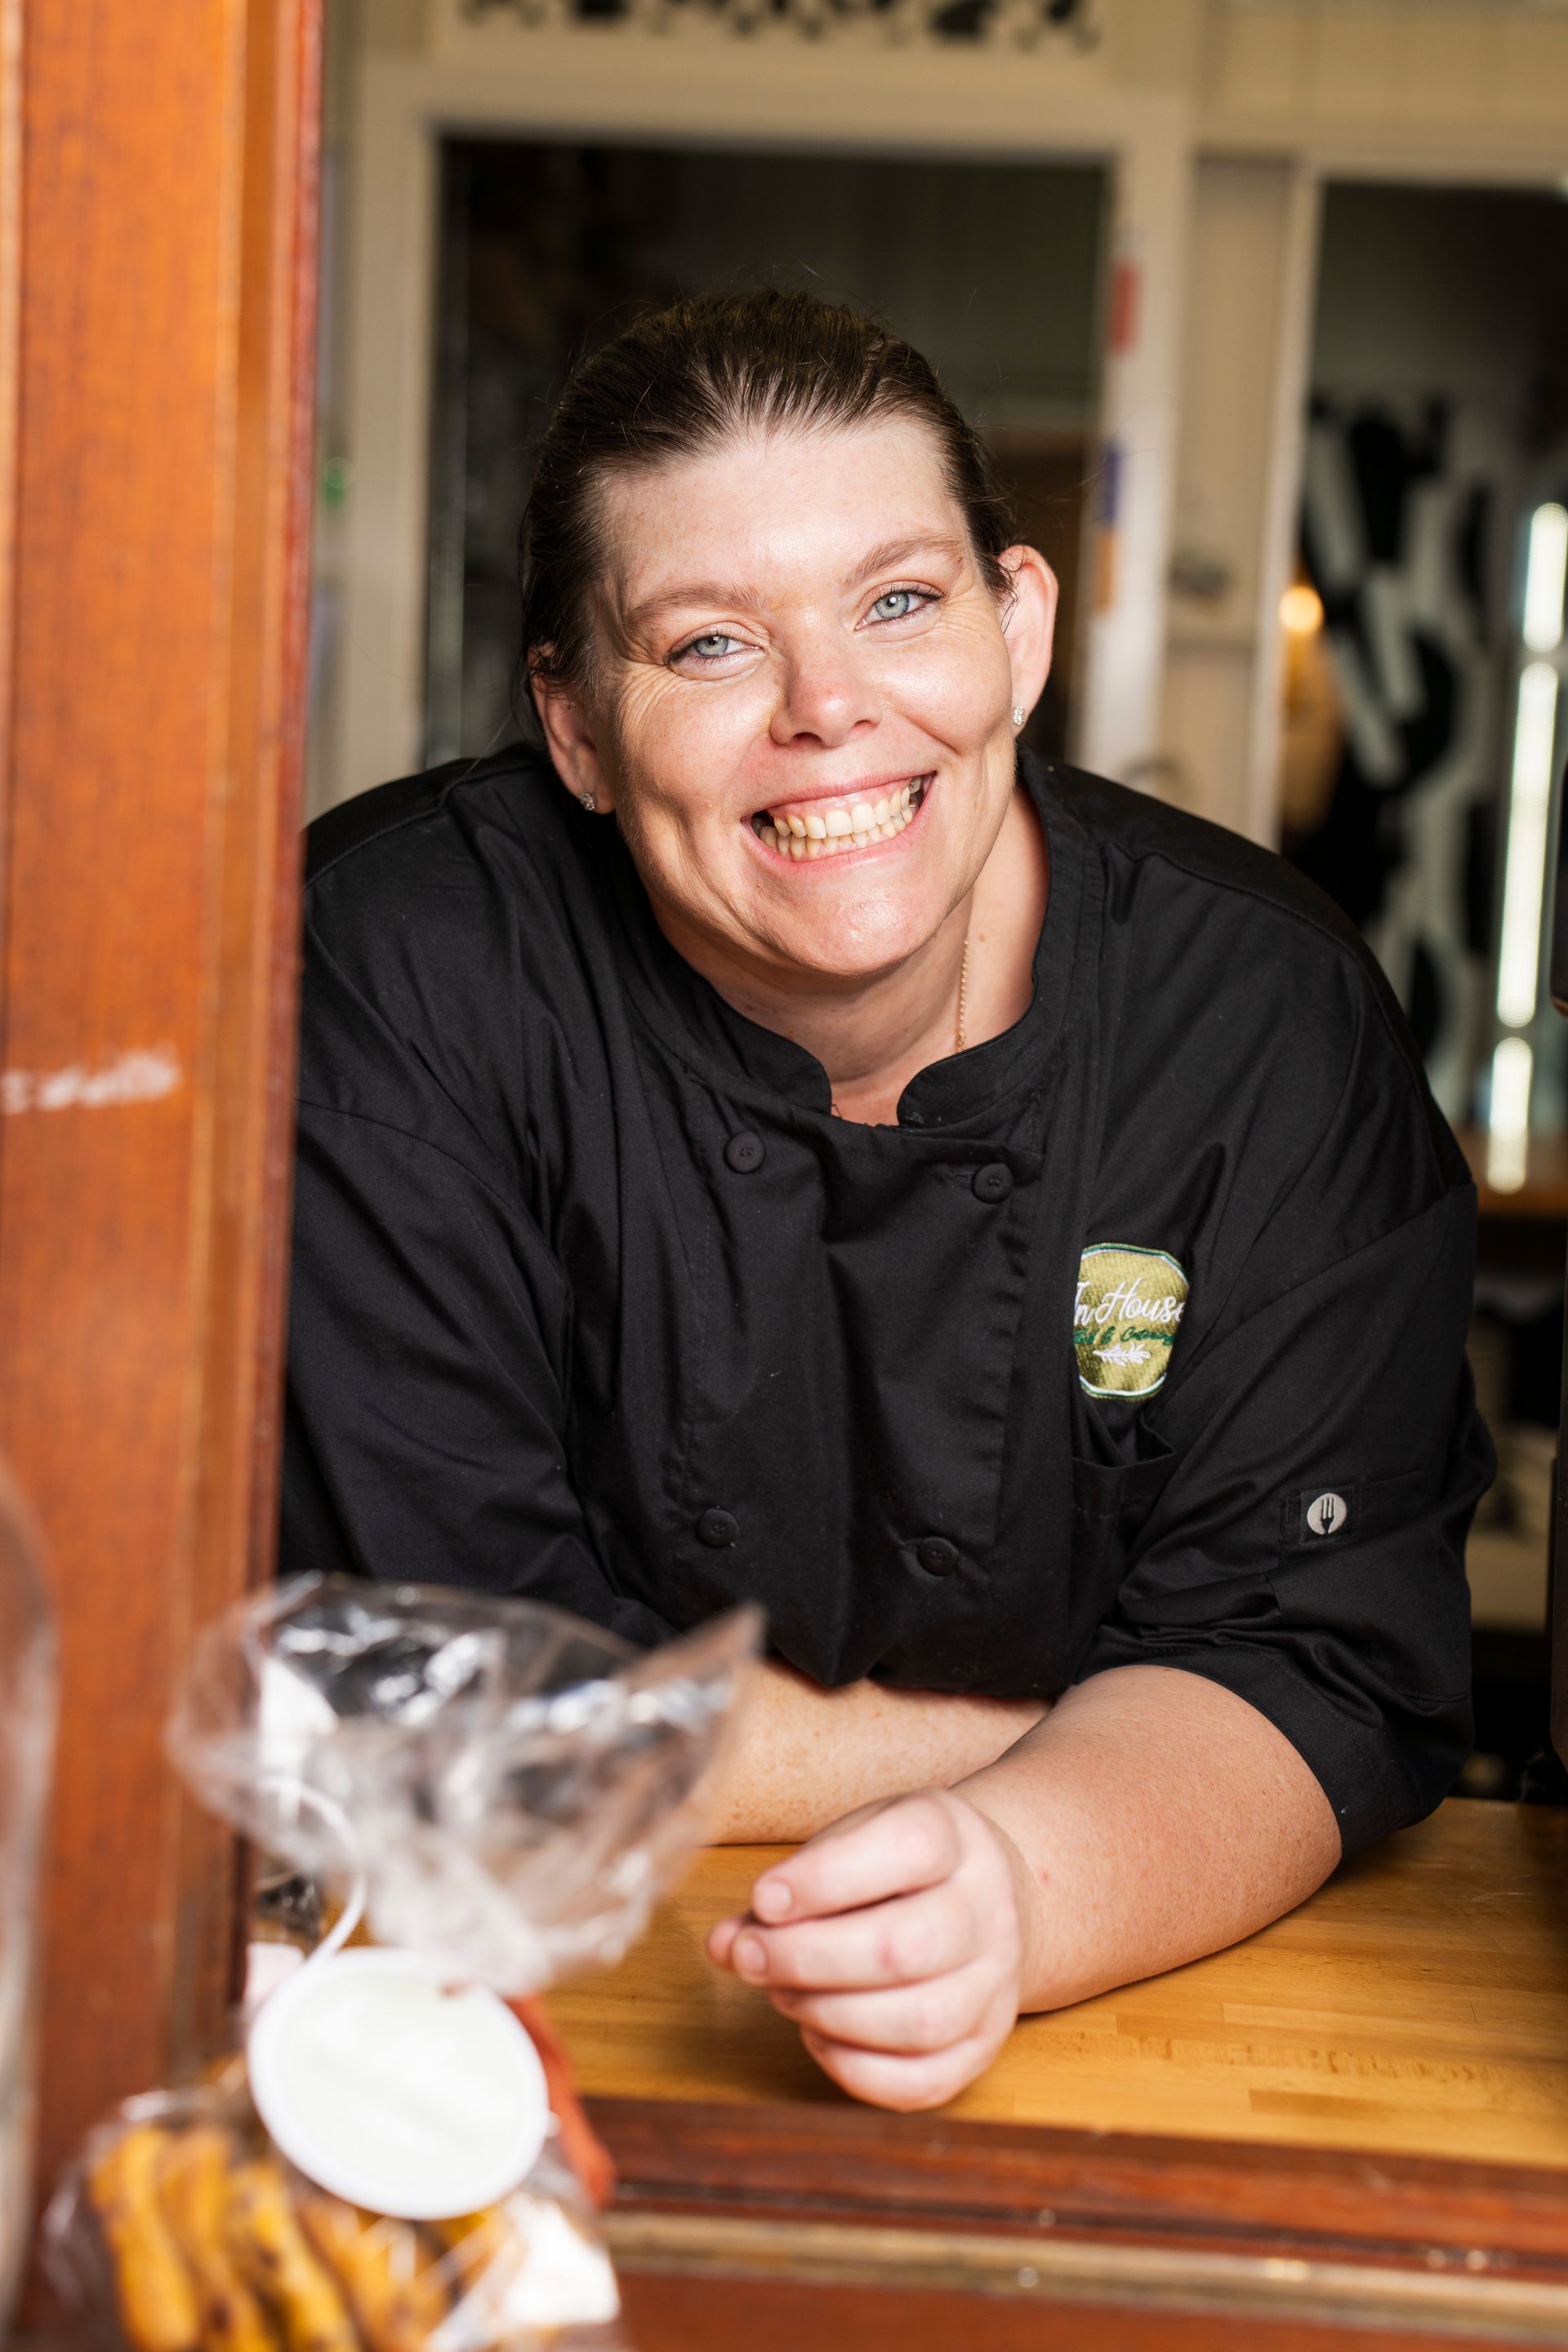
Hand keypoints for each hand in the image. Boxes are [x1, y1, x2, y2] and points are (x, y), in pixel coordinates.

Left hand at [706, 1787, 1038, 2110]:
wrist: (987, 1898)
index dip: (825, 1878)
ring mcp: (994, 1985)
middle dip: (807, 1959)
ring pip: (920, 2021)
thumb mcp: (848, 1844)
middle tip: (750, 1957)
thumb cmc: (896, 1870)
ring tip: (782, 1993)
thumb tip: (724, 1944)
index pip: (908, 1848)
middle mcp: (987, 1910)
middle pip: (905, 1947)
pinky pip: (923, 2082)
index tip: (763, 1898)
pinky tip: (818, 2034)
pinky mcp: (984, 2048)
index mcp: (954, 1838)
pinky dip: (855, 2068)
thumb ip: (787, 1889)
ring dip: (828, 2014)